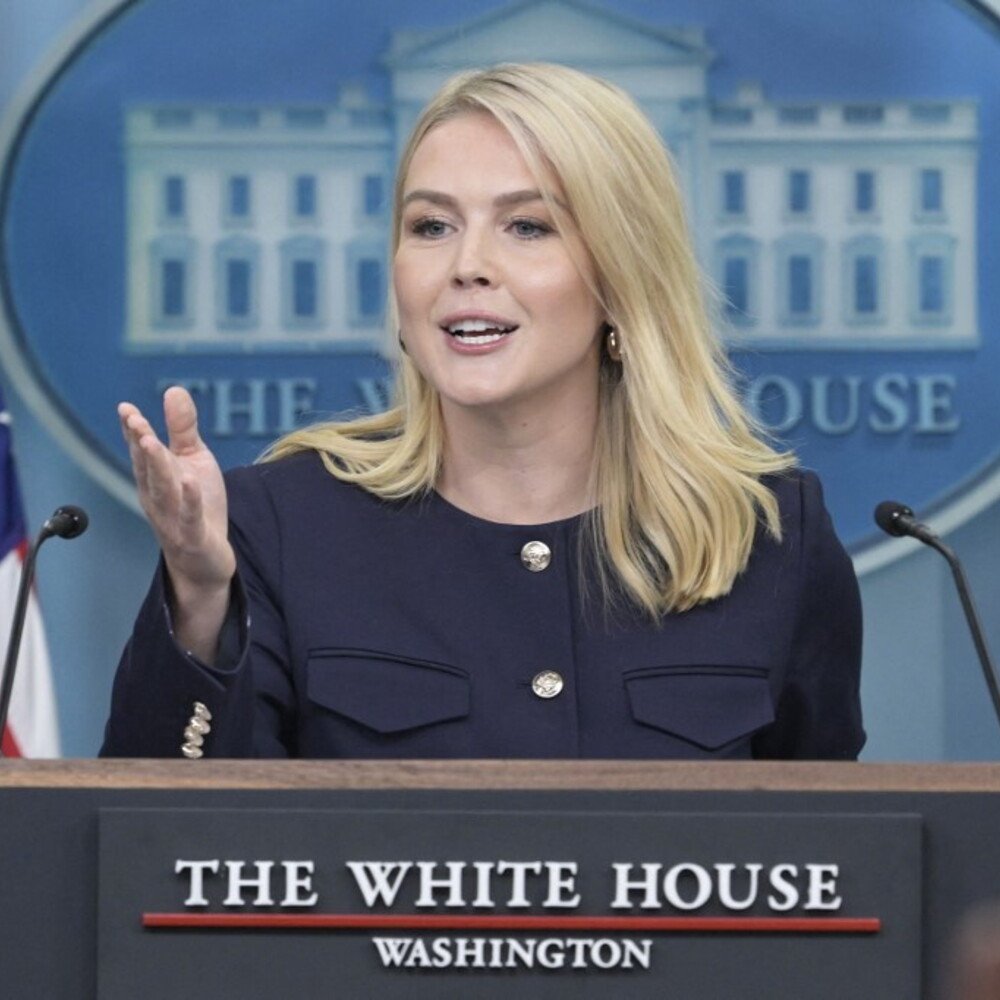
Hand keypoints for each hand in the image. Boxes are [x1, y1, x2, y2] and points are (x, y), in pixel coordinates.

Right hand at [120, 387, 234, 657]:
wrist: (205, 560)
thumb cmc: (197, 506)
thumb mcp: (193, 462)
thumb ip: (183, 429)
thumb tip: (174, 389)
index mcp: (155, 478)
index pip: (141, 451)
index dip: (132, 431)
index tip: (126, 408)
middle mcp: (157, 498)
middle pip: (147, 469)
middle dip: (140, 445)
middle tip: (135, 421)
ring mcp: (173, 518)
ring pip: (163, 491)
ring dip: (157, 467)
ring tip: (153, 442)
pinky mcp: (193, 536)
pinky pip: (190, 517)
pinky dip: (189, 500)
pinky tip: (190, 481)